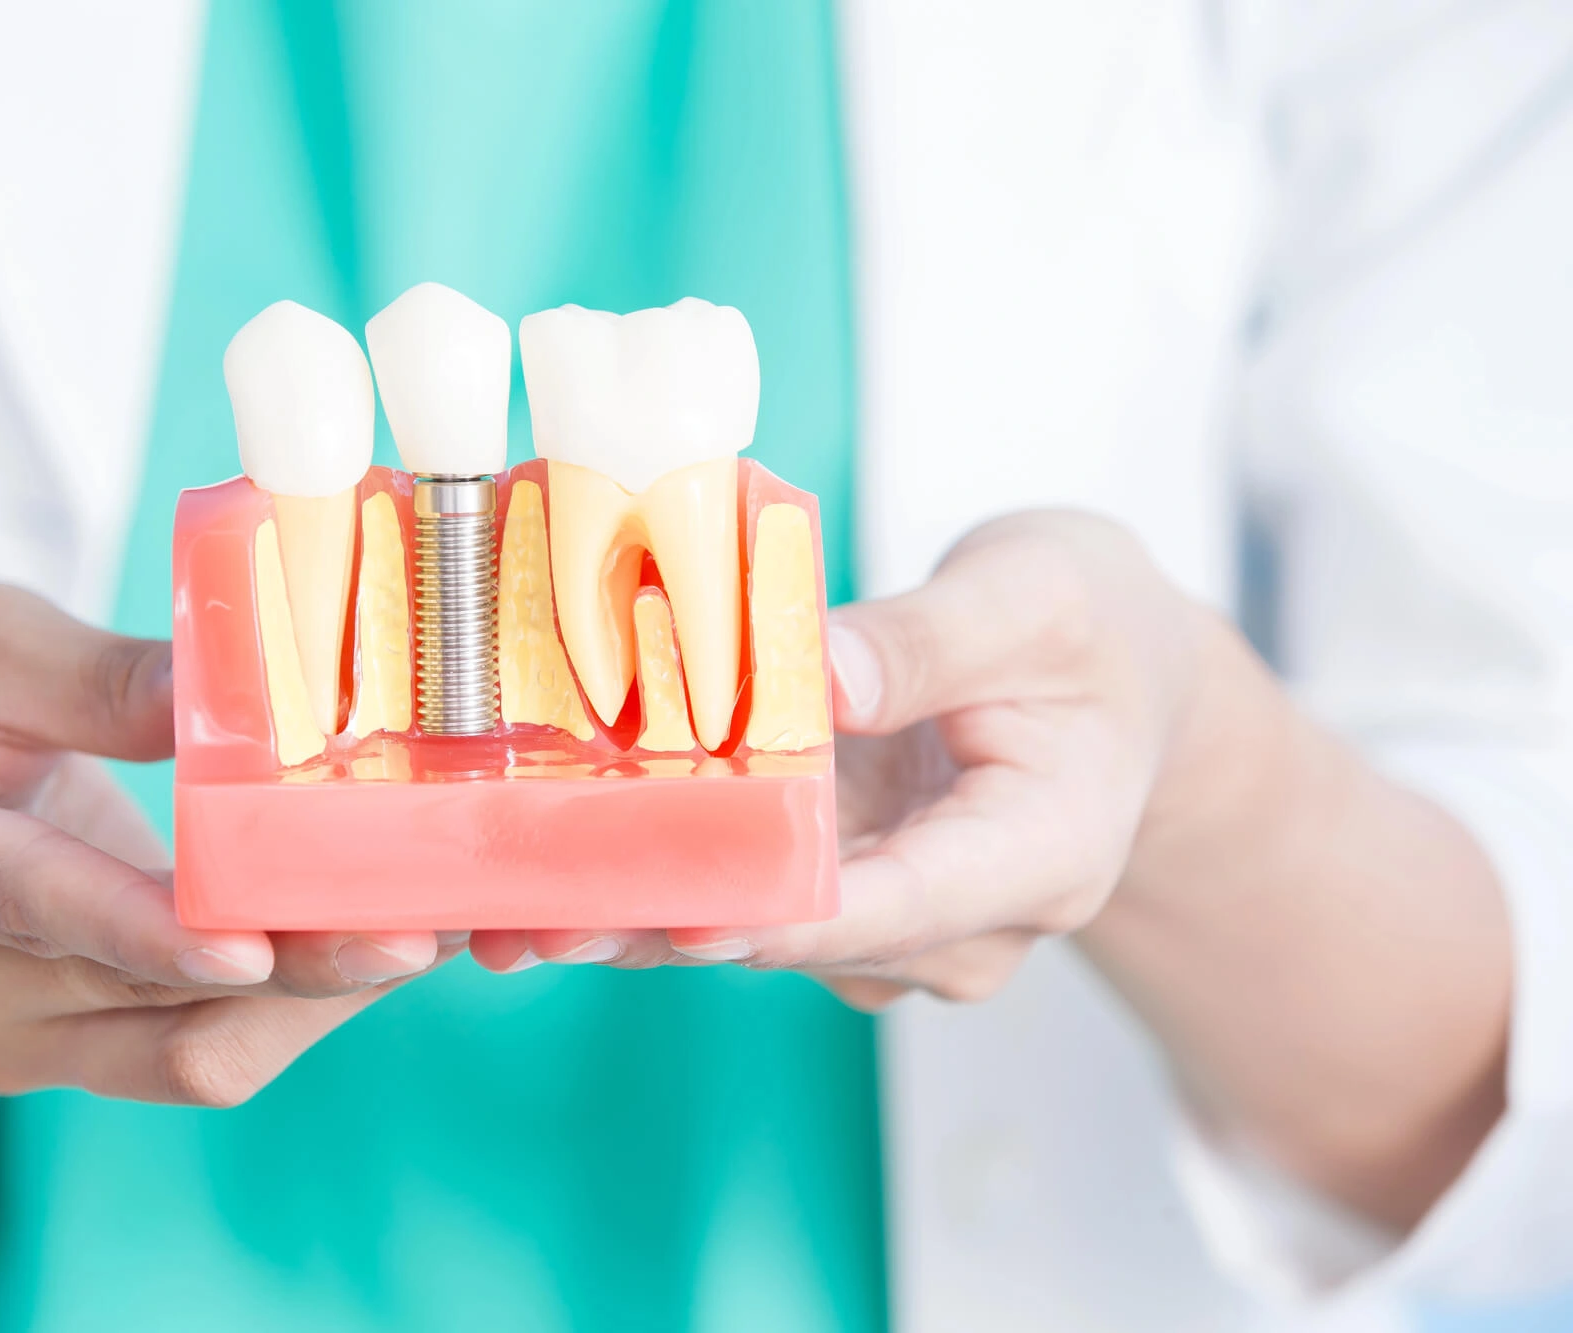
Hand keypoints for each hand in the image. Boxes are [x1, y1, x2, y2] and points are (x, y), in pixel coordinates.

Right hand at [0, 583, 448, 1104]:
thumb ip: (105, 679)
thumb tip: (252, 697)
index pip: (24, 899)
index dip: (141, 928)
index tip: (250, 947)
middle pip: (136, 989)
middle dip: (288, 960)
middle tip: (415, 921)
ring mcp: (1, 1036)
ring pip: (189, 1052)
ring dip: (316, 1000)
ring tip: (427, 929)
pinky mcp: (70, 1055)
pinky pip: (203, 1057)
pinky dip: (299, 1012)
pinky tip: (373, 949)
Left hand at [473, 512, 1211, 1008]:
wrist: (1127, 680)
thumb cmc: (1095, 631)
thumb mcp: (1033, 596)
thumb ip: (928, 639)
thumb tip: (816, 672)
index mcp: (1038, 857)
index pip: (894, 905)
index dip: (775, 916)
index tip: (671, 914)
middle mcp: (963, 920)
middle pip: (801, 936)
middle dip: (666, 923)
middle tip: (529, 914)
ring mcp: (898, 915)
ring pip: (759, 928)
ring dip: (642, 911)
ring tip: (507, 901)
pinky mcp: (846, 886)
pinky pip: (750, 892)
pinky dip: (662, 873)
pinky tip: (554, 859)